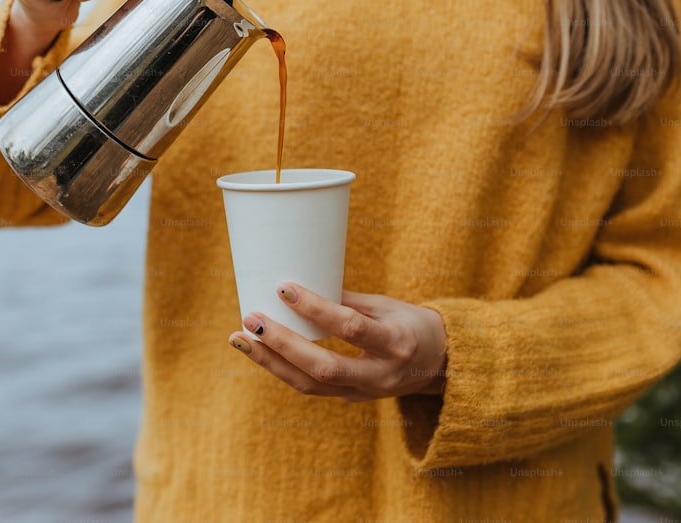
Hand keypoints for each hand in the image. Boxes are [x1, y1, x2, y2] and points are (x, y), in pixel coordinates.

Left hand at [227, 284, 448, 402]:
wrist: (440, 365)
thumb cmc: (412, 324)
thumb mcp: (387, 305)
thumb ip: (347, 299)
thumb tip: (302, 282)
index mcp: (395, 341)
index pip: (349, 327)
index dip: (315, 308)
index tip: (283, 288)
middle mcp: (380, 373)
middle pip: (322, 367)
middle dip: (281, 344)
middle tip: (250, 318)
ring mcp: (363, 392)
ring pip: (309, 385)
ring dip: (269, 362)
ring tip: (240, 338)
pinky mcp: (350, 398)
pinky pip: (309, 387)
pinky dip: (281, 369)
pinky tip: (258, 350)